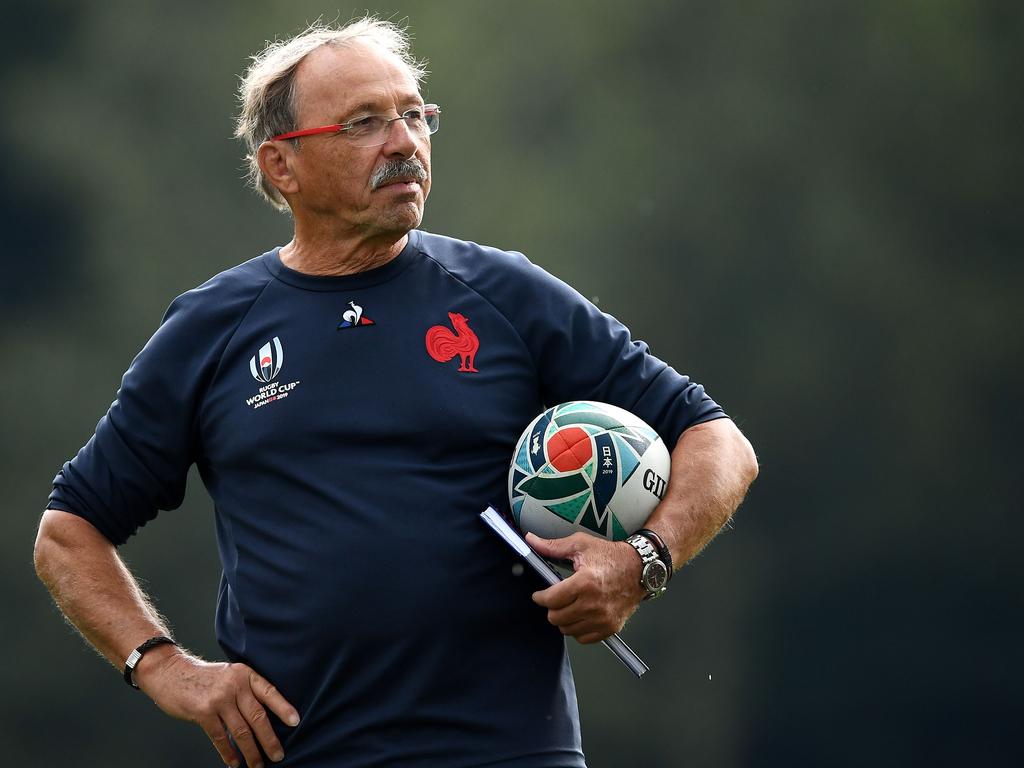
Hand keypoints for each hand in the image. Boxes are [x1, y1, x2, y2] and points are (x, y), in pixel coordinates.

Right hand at [136, 647, 299, 767]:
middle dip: (269, 740)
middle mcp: (234, 685)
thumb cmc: (203, 677)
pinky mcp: (203, 712)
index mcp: (245, 674)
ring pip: (241, 731)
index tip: (295, 722)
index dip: (283, 708)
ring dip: (251, 752)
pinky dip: (228, 753)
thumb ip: (245, 691)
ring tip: (258, 765)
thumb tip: (264, 718)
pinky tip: (234, 762)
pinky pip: (220, 738)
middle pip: (258, 717)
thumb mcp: (230, 674)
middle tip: (278, 755)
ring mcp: (219, 699)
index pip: (269, 693)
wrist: (170, 672)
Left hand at [527, 532, 645, 643]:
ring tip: (570, 606)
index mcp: (584, 582)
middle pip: (556, 618)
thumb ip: (553, 546)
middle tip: (556, 599)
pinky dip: (578, 629)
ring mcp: (603, 618)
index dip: (540, 597)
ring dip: (564, 619)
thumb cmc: (611, 556)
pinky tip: (581, 615)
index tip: (539, 595)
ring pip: (567, 630)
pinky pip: (583, 638)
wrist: (640, 568)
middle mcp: (593, 604)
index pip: (550, 600)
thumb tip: (531, 541)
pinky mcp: (611, 627)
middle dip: (552, 608)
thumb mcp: (581, 545)